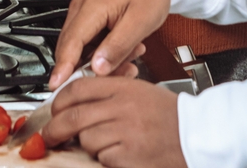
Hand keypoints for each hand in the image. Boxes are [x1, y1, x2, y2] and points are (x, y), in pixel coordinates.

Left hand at [43, 77, 185, 167]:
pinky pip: (102, 157)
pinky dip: (105, 158)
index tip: (53, 110)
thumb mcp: (140, 92)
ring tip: (104, 143)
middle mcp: (123, 107)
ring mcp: (125, 132)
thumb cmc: (169, 115)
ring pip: (86, 139)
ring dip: (87, 145)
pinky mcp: (128, 156)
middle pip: (73, 116)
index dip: (59, 101)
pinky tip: (119, 152)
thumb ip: (109, 95)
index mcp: (125, 88)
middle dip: (54, 129)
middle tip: (49, 136)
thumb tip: (75, 105)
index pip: (79, 88)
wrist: (197, 134)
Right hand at [50, 0, 173, 88]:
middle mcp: (82, 9)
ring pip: (82, 48)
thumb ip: (118, 47)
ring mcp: (85, 12)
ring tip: (131, 55)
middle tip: (120, 72)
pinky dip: (105, 51)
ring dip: (103, 59)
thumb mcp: (140, 22)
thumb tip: (97, 68)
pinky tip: (126, 49)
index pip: (70, 44)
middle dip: (91, 68)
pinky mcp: (91, 16)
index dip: (63, 68)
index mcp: (92, 7)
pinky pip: (90, 42)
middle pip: (72, 49)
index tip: (57, 87)